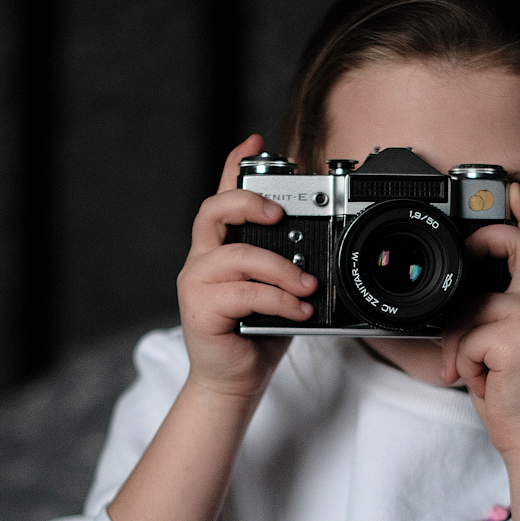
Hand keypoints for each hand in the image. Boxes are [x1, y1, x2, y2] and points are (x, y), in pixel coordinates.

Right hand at [177, 135, 318, 400]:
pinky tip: (297, 311)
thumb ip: (289, 263)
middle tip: (282, 215)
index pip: (224, 195)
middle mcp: (203, 258)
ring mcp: (197, 282)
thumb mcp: (279, 290)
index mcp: (221, 247)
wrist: (234, 380)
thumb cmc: (256, 333)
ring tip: (308, 288)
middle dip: (251, 202)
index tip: (257, 140)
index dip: (235, 163)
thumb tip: (322, 247)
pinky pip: (243, 292)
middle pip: (215, 209)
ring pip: (238, 254)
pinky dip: (277, 301)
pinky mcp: (199, 308)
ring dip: (281, 270)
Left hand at [439, 183, 519, 457]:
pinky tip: (481, 379)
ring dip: (458, 342)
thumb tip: (455, 297)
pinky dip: (461, 362)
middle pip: (519, 246)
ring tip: (475, 367)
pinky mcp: (517, 338)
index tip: (512, 190)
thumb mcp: (497, 342)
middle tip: (468, 248)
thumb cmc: (511, 388)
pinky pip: (465, 337)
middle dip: (488, 239)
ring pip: (471, 305)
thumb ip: (486, 310)